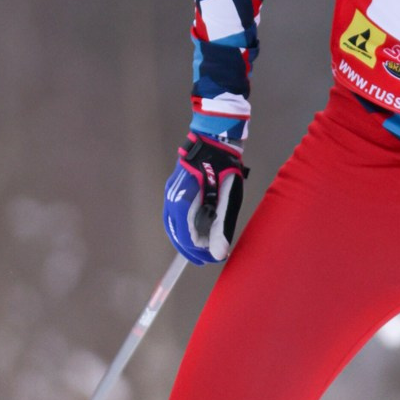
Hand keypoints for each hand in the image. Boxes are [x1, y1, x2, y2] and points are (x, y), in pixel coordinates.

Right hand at [164, 133, 247, 265]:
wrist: (215, 139)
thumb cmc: (224, 168)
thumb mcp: (228, 199)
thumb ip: (222, 227)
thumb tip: (219, 254)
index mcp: (183, 202)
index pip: (186, 237)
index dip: (200, 251)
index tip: (216, 258)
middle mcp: (172, 198)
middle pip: (176, 233)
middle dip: (190, 249)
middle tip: (205, 260)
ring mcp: (171, 192)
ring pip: (173, 224)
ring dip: (185, 238)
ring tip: (200, 249)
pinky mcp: (175, 188)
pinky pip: (175, 214)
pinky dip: (184, 226)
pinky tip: (196, 230)